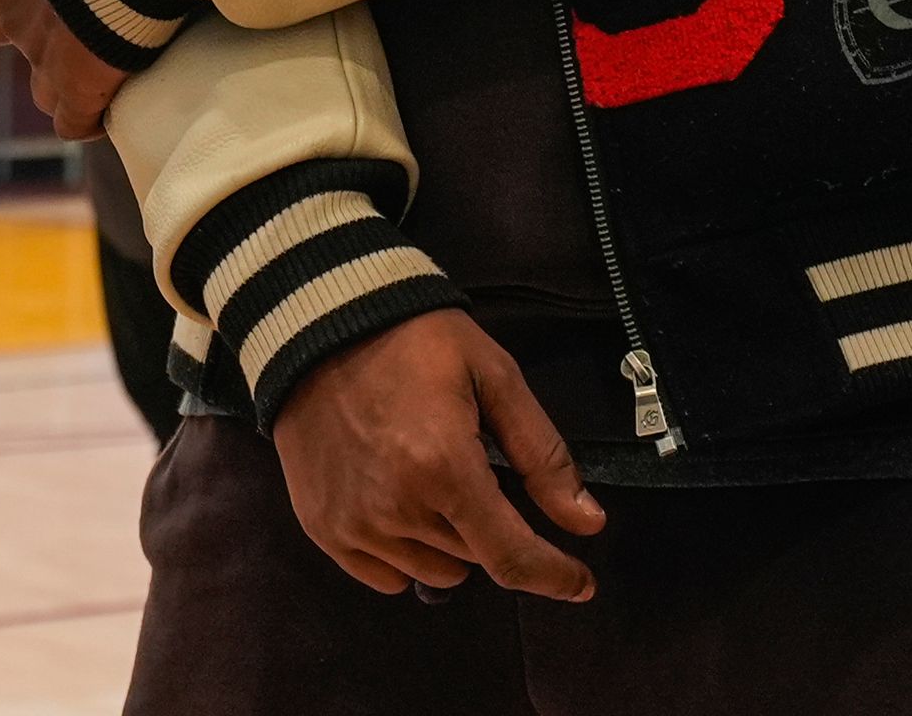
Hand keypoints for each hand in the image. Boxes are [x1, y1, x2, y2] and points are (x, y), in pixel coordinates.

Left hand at [0, 0, 125, 138]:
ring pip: (46, 92)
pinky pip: (76, 121)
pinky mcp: (81, 80)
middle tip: (96, 32)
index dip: (21, 15)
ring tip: (111, 71)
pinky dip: (91, 118)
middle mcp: (14, 17)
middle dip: (52, 47)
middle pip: (23, 51)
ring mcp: (45, 54)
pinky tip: (112, 112)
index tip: (57, 10)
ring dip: (71, 84)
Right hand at [271, 310, 607, 599]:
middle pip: (477, 558)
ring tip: (435, 477)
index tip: (582, 583)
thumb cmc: (419, 344)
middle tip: (478, 469)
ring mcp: (355, 526)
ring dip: (452, 541)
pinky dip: (409, 552)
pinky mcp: (324, 531)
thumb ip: (543, 456)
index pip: (511, 555)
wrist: (323, 328)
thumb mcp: (497, 379)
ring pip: (435, 572)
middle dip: (494, 526)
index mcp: (445, 468)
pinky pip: (387, 577)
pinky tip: (404, 500)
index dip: (554, 576)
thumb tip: (588, 522)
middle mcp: (397, 509)